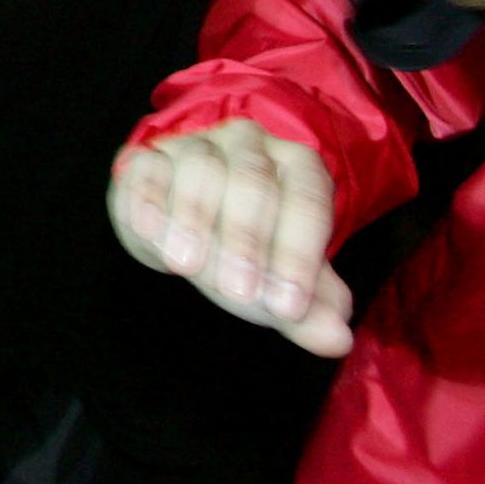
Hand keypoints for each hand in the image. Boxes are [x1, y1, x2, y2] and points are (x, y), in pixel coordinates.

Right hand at [109, 119, 353, 356]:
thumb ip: (310, 309)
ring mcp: (196, 144)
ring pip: (201, 167)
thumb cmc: (247, 250)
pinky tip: (149, 233)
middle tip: (239, 293)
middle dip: (246, 239)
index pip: (307, 202)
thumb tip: (337, 339)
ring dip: (194, 217)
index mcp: (296, 166)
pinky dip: (148, 200)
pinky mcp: (148, 155)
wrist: (184, 226)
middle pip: (254, 180)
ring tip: (188, 267)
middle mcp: (250, 144)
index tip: (290, 309)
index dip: (300, 255)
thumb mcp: (281, 280)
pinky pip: (148, 168)